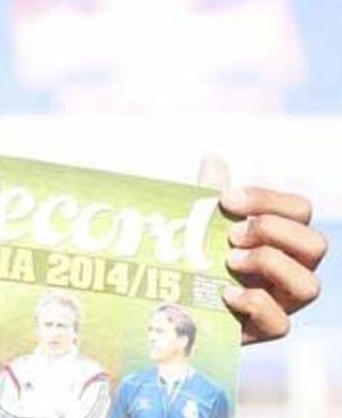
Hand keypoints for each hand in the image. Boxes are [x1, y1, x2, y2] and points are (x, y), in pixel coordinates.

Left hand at [198, 155, 327, 343]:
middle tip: (231, 234)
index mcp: (281, 236)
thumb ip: (208, 196)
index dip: (268, 200)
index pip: (300, 210)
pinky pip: (280, 323)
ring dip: (269, 266)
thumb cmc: (196, 256)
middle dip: (273, 232)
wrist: (174, 302)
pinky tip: (225, 293)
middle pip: (316, 244)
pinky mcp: (265, 330)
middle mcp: (291, 268)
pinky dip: (255, 305)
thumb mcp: (199, 224)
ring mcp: (283, 301)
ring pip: (310, 286)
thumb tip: (213, 160)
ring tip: (230, 261)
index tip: (226, 199)